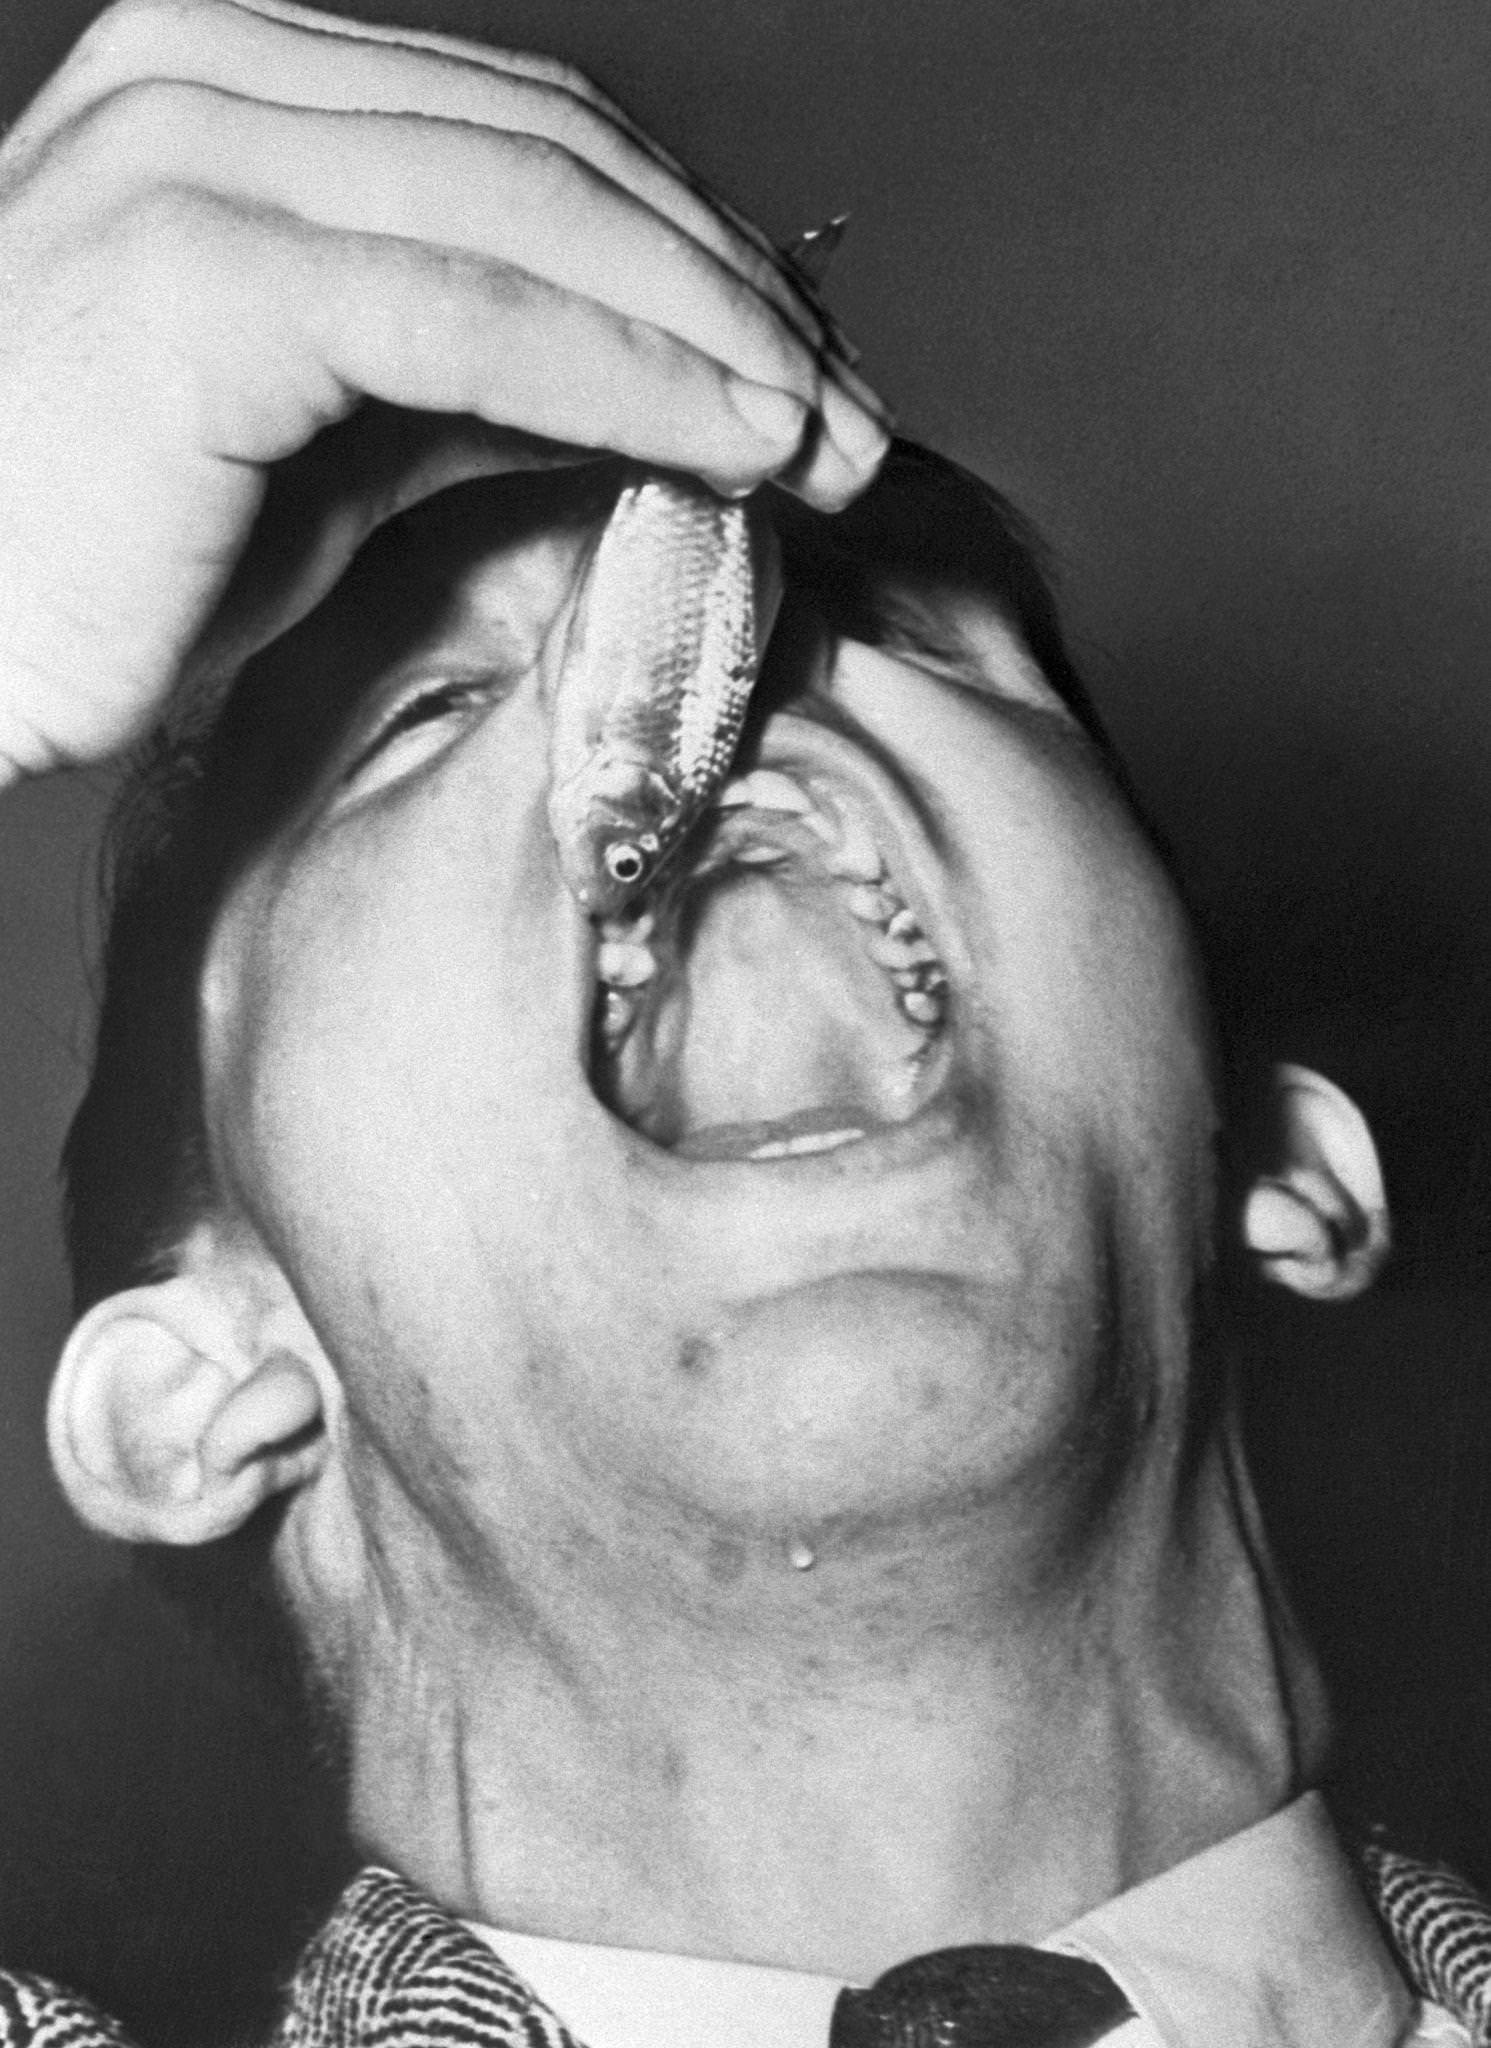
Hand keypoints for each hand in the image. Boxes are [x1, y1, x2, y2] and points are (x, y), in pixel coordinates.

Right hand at [0, 0, 889, 779]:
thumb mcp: (323, 441)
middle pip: (558, 153)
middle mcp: (210, 79)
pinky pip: (476, 315)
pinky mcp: (203, 273)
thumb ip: (468, 377)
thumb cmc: (99, 554)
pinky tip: (736, 442)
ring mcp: (198, 157)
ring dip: (714, 330)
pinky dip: (632, 375)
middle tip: (854, 412)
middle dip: (733, 288)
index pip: (530, 134)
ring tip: (829, 437)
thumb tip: (646, 387)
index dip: (692, 245)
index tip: (803, 361)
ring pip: (540, 216)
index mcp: (235, 87)